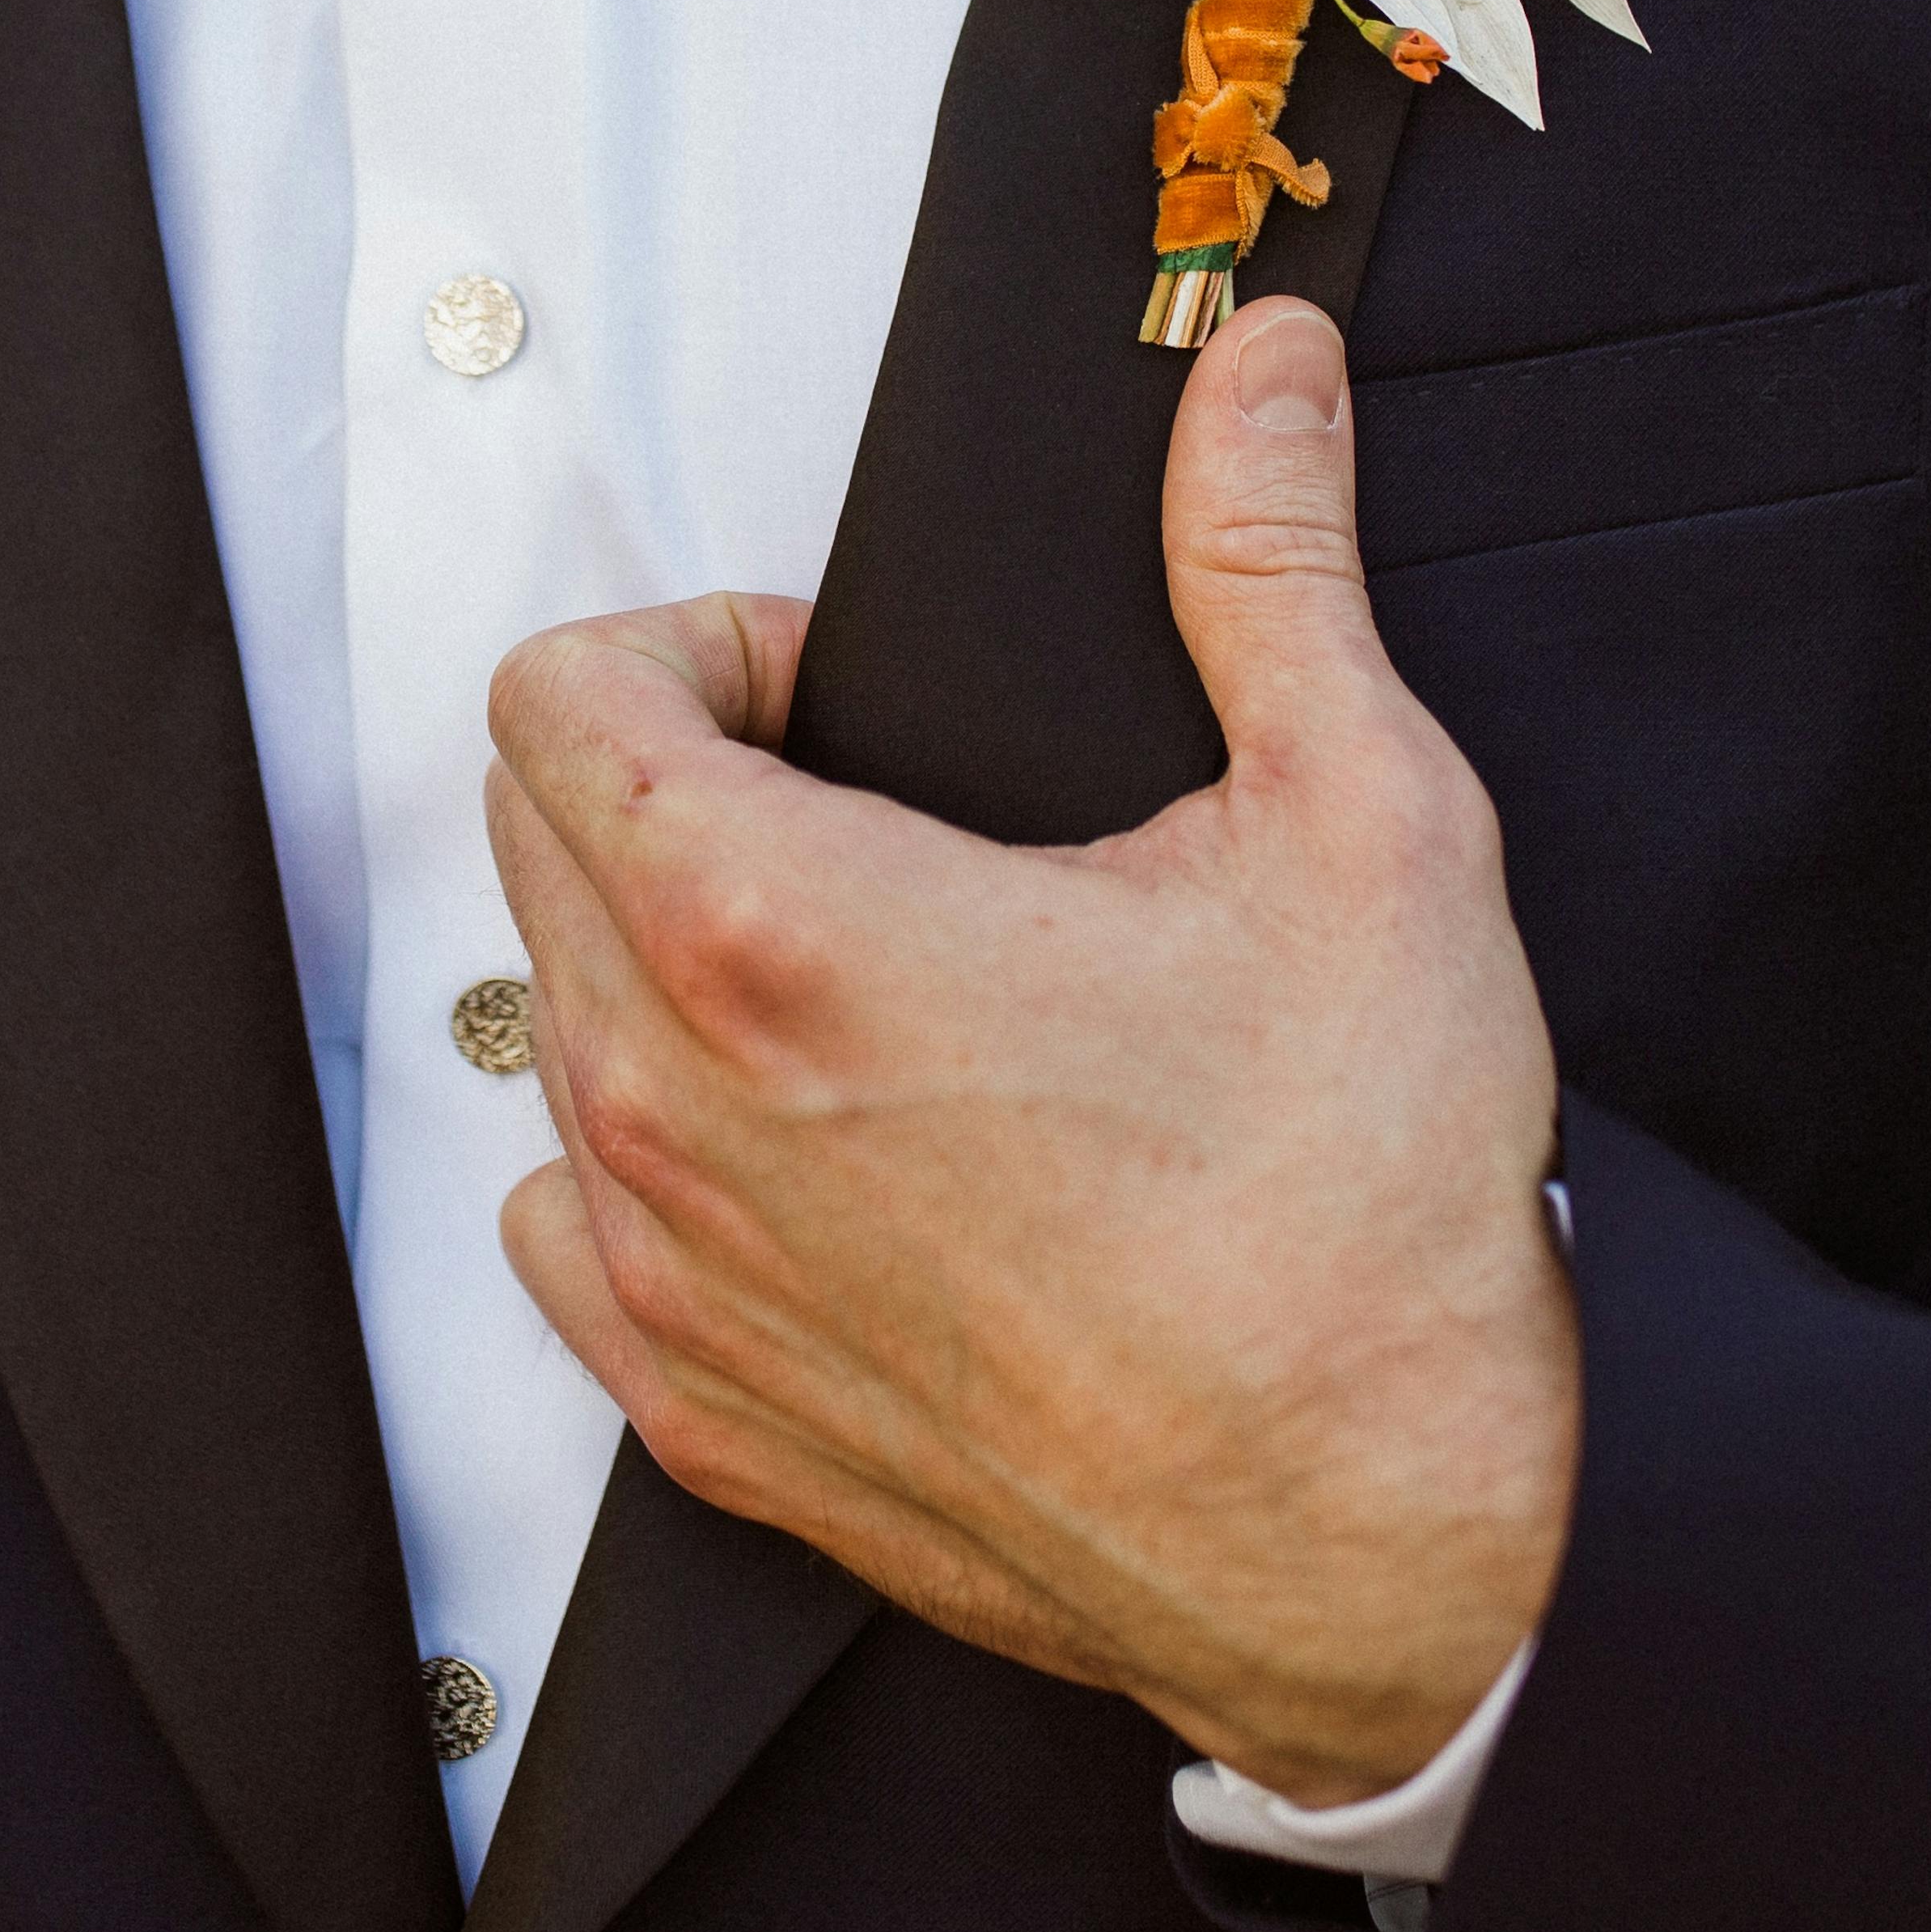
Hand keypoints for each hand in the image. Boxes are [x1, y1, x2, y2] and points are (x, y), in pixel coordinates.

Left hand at [484, 296, 1579, 1805]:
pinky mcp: (703, 1420)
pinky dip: (646, 1160)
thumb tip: (1262, 370)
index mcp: (783, 928)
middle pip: (527, 830)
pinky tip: (811, 1153)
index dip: (696, 644)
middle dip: (669, 767)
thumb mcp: (1359, 820)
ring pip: (542, 1024)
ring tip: (857, 974)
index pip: (555, 688)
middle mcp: (673, 1105)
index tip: (830, 690)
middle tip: (864, 805)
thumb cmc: (1370, 1227)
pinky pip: (566, 1230)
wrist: (1403, 1561)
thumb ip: (1268, 557)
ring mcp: (671, 1280)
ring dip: (656, 959)